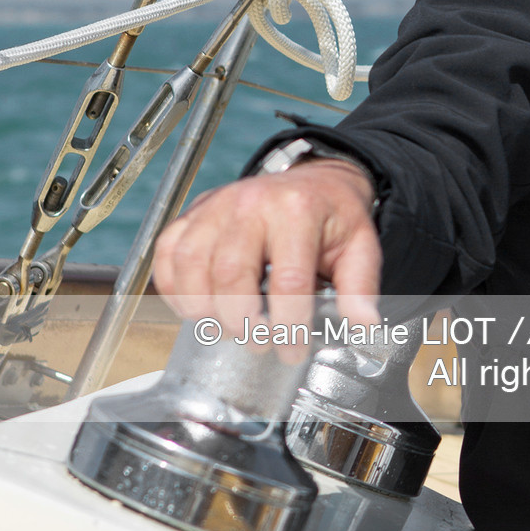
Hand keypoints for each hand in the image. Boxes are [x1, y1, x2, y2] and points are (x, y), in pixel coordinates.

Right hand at [153, 159, 380, 336]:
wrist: (312, 180)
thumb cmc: (332, 217)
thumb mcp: (359, 246)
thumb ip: (360, 287)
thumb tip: (363, 326)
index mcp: (298, 209)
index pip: (288, 281)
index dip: (288, 326)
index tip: (292, 350)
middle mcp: (251, 203)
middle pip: (231, 275)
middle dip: (242, 323)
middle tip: (259, 343)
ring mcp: (215, 206)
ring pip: (191, 266)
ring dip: (205, 310)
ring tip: (229, 329)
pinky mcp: (191, 214)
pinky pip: (167, 254)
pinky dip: (174, 289)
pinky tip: (199, 308)